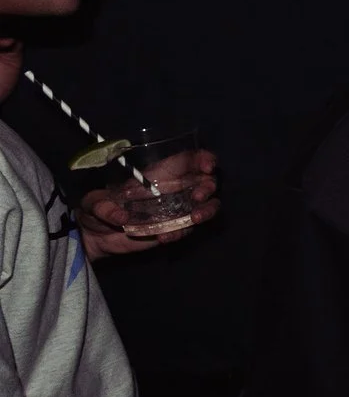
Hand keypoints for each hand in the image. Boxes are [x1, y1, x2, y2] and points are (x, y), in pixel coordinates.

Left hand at [77, 151, 220, 258]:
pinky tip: (164, 237)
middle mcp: (174, 189)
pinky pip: (187, 230)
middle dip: (208, 187)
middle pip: (206, 182)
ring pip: (207, 206)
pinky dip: (180, 233)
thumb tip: (121, 216)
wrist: (95, 237)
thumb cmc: (96, 209)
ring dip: (207, 210)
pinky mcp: (173, 229)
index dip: (204, 159)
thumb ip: (102, 206)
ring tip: (194, 219)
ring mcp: (177, 210)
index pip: (190, 160)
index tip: (207, 166)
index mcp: (160, 174)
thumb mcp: (92, 203)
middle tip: (197, 197)